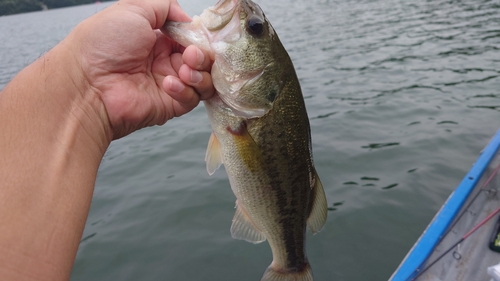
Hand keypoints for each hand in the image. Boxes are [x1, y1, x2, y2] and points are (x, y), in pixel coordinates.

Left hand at [73, 0, 213, 138]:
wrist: (86, 83)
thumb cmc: (103, 44)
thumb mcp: (134, 8)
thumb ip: (166, 6)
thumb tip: (189, 20)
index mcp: (157, 39)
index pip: (191, 38)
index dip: (198, 37)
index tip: (197, 36)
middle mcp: (164, 61)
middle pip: (202, 59)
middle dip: (202, 55)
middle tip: (191, 54)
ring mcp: (169, 84)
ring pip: (204, 80)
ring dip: (199, 72)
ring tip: (184, 69)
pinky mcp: (170, 105)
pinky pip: (193, 98)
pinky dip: (186, 89)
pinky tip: (168, 83)